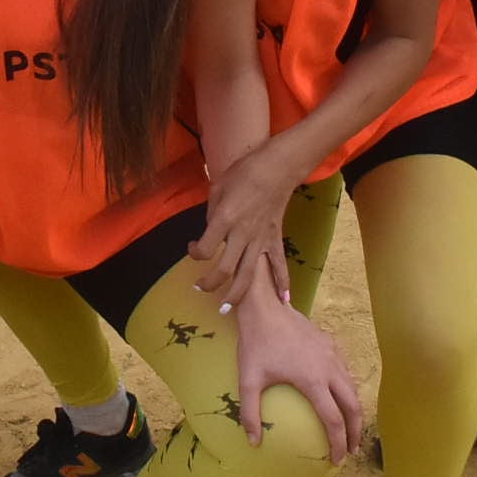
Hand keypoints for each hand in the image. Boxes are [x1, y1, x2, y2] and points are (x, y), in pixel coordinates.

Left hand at [192, 141, 303, 300]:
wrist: (277, 167)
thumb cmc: (244, 172)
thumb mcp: (218, 187)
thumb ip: (212, 213)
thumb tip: (210, 230)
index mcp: (225, 219)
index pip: (204, 249)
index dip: (194, 254)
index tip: (193, 248)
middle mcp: (242, 234)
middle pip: (225, 270)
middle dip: (210, 284)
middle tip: (201, 288)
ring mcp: (261, 239)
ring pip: (248, 275)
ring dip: (236, 295)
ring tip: (227, 309)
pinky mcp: (275, 239)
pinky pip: (279, 265)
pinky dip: (282, 283)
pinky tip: (283, 301)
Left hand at [229, 269, 361, 460]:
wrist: (265, 306)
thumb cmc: (256, 343)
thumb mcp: (248, 379)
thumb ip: (250, 413)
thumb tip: (253, 443)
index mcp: (313, 381)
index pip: (334, 420)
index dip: (338, 443)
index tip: (336, 460)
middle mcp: (329, 368)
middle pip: (352, 406)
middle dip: (355, 431)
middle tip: (351, 450)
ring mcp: (332, 354)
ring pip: (352, 388)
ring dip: (354, 411)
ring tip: (349, 428)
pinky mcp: (330, 344)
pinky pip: (345, 372)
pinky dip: (348, 391)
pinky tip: (338, 397)